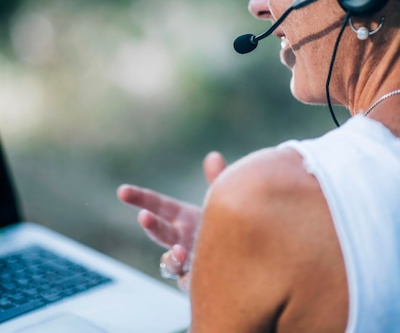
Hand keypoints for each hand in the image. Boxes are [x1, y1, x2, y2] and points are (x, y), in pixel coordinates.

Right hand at [117, 151, 226, 290]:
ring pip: (169, 260)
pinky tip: (196, 269)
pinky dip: (189, 275)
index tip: (122, 191)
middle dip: (150, 224)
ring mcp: (184, 261)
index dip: (140, 198)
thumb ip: (217, 180)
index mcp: (182, 216)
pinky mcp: (193, 280)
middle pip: (159, 231)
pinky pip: (186, 280)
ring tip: (180, 251)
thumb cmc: (225, 225)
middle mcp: (179, 238)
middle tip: (143, 216)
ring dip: (171, 256)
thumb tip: (214, 155)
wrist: (241, 258)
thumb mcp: (220, 201)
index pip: (158, 205)